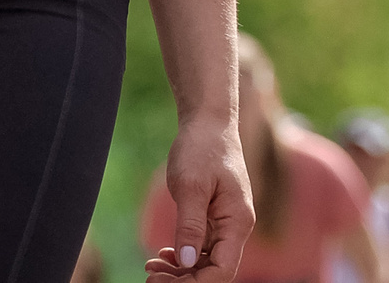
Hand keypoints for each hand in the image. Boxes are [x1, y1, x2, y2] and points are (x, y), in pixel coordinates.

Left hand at [142, 114, 251, 279]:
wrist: (208, 121)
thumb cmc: (201, 148)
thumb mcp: (191, 186)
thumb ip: (190, 226)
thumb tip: (186, 262)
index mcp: (238, 222)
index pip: (222, 270)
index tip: (164, 282)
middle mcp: (237, 226)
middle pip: (214, 270)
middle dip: (184, 279)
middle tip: (150, 277)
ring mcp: (227, 222)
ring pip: (207, 260)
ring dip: (181, 269)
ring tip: (151, 268)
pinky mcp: (216, 216)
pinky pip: (202, 246)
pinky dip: (184, 254)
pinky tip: (164, 255)